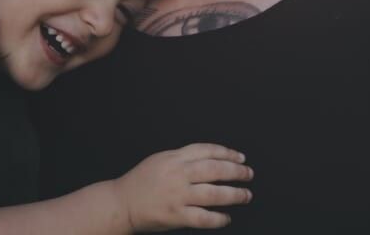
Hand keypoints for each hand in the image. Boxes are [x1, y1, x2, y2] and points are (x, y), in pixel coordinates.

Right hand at [112, 143, 253, 231]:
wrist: (121, 204)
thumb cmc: (140, 182)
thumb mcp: (161, 159)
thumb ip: (184, 157)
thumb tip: (212, 157)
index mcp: (175, 158)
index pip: (208, 150)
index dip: (228, 153)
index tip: (240, 157)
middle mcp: (178, 174)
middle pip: (215, 169)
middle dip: (236, 172)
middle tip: (248, 174)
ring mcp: (177, 195)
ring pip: (213, 193)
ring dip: (234, 195)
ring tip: (245, 195)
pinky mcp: (175, 215)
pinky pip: (203, 217)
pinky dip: (218, 218)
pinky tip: (226, 218)